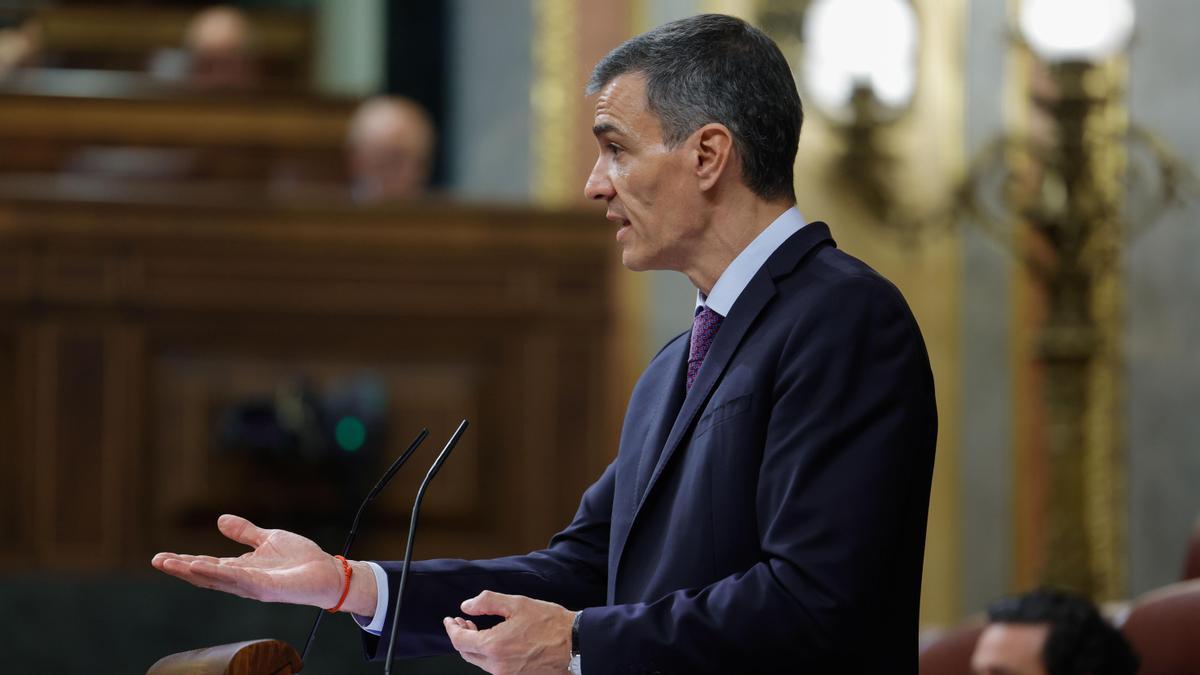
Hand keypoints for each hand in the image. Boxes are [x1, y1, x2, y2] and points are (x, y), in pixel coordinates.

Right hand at [151, 514, 373, 613]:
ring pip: (217, 579)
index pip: (207, 565)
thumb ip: (245, 532)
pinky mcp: (266, 588)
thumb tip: (220, 519)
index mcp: (241, 568)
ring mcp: (253, 585)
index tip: (161, 557)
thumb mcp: (268, 538)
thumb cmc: (300, 559)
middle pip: (205, 575)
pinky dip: (220, 573)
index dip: (184, 561)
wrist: (327, 571)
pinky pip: (239, 580)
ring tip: (172, 563)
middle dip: (181, 568)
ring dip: (194, 571)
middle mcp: (242, 579)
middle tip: (157, 560)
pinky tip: (203, 566)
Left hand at [444, 591, 575, 674]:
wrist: (575, 644)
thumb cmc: (550, 623)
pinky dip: (487, 654)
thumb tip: (467, 606)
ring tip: (477, 630)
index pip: (459, 641)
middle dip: (461, 637)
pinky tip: (494, 641)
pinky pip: (494, 667)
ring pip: (479, 661)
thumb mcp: (517, 604)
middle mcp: (497, 666)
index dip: (451, 629)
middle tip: (463, 622)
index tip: (450, 620)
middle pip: (466, 653)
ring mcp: (507, 674)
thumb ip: (487, 602)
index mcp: (494, 646)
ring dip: (474, 645)